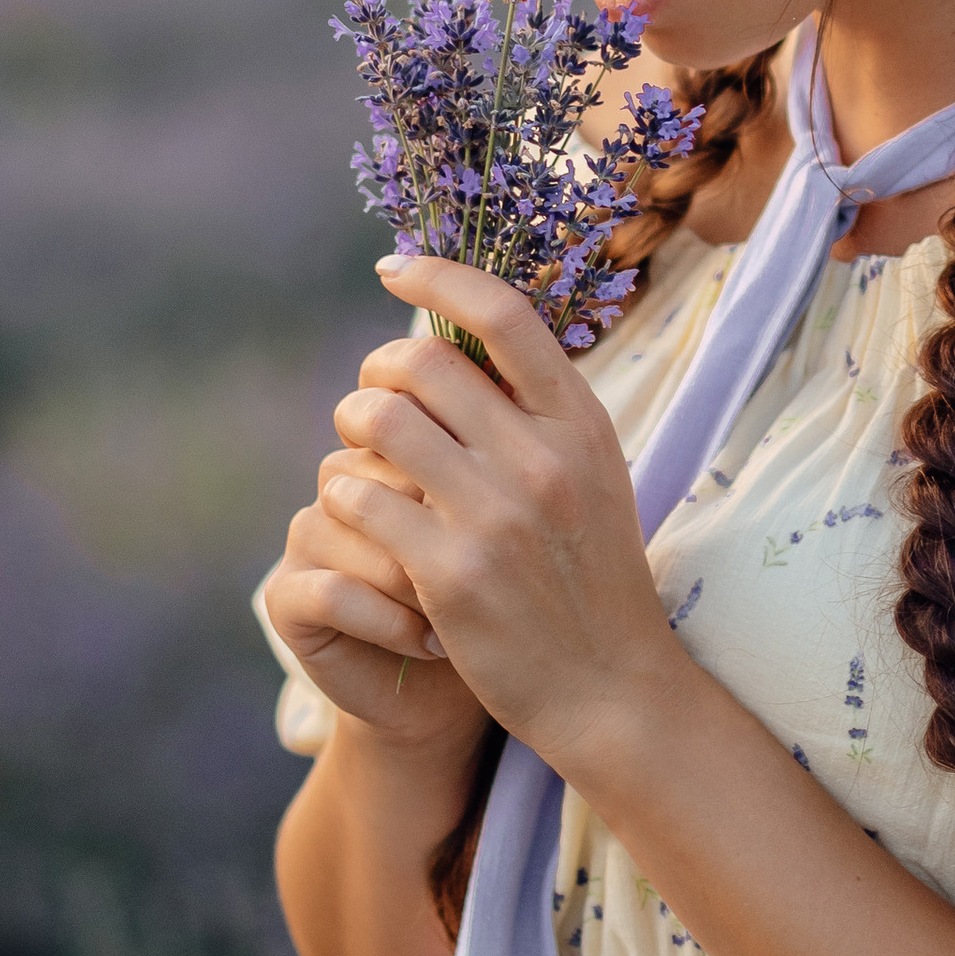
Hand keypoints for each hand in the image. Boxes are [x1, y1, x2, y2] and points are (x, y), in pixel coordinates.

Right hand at [260, 443, 484, 754]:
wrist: (452, 693)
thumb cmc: (494, 599)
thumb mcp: (505, 524)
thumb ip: (493, 465)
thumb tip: (512, 421)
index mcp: (394, 448)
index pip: (416, 422)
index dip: (461, 479)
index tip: (502, 529)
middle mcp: (342, 481)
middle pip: (386, 471)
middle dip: (441, 527)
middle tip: (479, 575)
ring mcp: (308, 536)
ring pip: (359, 527)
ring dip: (420, 581)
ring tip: (459, 613)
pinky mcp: (285, 596)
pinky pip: (331, 590)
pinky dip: (389, 621)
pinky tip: (429, 642)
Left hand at [319, 255, 682, 777]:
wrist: (610, 685)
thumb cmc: (591, 574)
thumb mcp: (591, 473)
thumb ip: (538, 411)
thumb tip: (464, 335)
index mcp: (581, 422)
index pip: (503, 313)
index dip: (439, 276)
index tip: (394, 269)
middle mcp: (541, 457)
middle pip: (421, 362)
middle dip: (376, 370)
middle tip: (372, 399)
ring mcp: (495, 515)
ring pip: (378, 420)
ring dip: (352, 427)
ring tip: (359, 454)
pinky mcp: (450, 573)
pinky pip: (360, 495)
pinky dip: (344, 493)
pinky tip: (358, 511)